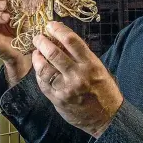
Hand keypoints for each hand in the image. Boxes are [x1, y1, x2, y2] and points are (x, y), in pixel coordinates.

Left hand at [32, 21, 122, 137]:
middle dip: (42, 42)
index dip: (58, 30)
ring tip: (36, 52)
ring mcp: (66, 88)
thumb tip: (61, 41)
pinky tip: (38, 68)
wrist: (107, 118)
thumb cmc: (104, 90)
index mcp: (91, 64)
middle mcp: (78, 75)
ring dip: (37, 57)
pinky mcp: (58, 99)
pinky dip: (39, 73)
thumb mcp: (98, 69)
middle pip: (54, 53)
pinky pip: (43, 83)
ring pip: (44, 68)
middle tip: (37, 37)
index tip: (50, 25)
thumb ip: (81, 56)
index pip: (71, 41)